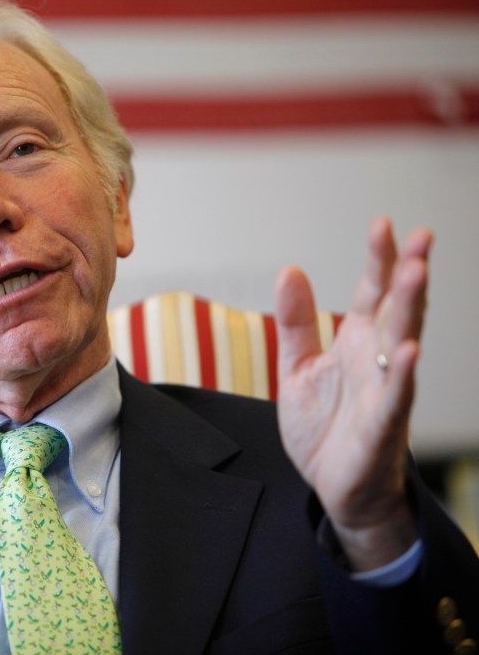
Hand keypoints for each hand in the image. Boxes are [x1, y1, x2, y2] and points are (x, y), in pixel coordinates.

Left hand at [274, 217, 429, 570]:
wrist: (332, 485)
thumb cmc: (324, 427)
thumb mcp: (297, 367)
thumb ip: (296, 322)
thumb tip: (289, 269)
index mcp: (357, 342)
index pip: (373, 293)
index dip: (379, 260)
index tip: (385, 224)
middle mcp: (377, 360)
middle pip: (397, 309)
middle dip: (407, 273)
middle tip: (420, 237)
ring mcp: (384, 390)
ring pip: (404, 343)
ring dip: (412, 308)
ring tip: (417, 272)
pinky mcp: (382, 424)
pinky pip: (397, 395)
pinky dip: (405, 373)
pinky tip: (411, 349)